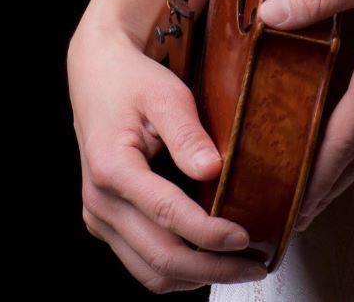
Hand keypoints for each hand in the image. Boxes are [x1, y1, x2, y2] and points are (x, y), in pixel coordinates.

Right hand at [68, 23, 268, 289]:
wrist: (98, 78)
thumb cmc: (133, 82)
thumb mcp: (165, 94)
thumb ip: (187, 133)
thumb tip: (214, 170)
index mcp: (112, 168)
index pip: (167, 214)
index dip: (209, 233)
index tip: (245, 237)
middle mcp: (100, 202)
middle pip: (159, 257)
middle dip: (212, 268)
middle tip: (255, 267)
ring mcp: (100, 218)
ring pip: (150, 272)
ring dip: (197, 277)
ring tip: (240, 267)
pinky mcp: (107, 224)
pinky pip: (143, 263)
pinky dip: (179, 269)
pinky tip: (211, 257)